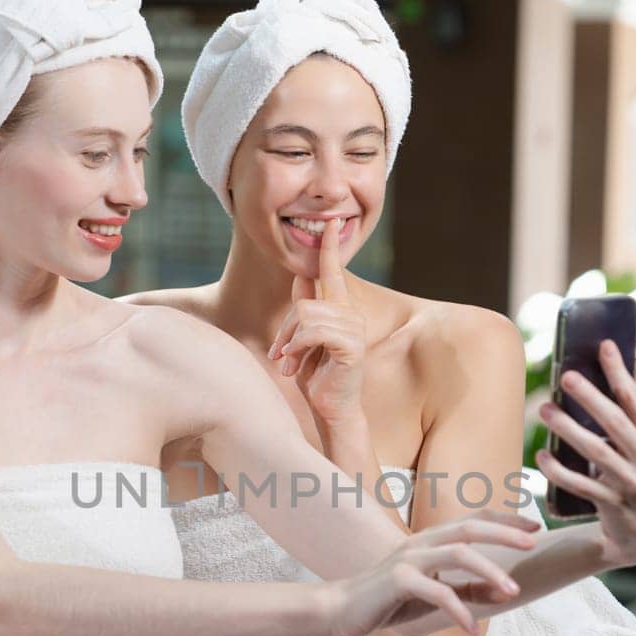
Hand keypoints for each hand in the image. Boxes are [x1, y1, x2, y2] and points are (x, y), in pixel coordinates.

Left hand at [268, 218, 366, 426]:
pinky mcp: (351, 345)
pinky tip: (295, 365)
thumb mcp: (303, 341)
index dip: (330, 248)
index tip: (331, 224)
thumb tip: (300, 278)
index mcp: (340, 311)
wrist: (332, 411)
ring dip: (290, 343)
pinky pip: (313, 332)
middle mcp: (351, 315)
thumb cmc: (317, 378)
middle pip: (304, 302)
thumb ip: (304, 310)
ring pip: (305, 316)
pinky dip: (298, 347)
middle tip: (281, 355)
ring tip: (289, 364)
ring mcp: (354, 328)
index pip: (333, 273)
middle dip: (285, 329)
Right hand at [324, 510, 539, 635]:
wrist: (342, 609)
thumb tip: (506, 591)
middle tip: (533, 544)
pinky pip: (436, 592)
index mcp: (430, 540)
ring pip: (458, 554)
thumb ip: (468, 590)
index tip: (534, 527)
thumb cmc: (389, 600)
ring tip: (513, 591)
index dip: (504, 520)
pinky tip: (471, 629)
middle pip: (469, 527)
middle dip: (504, 533)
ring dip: (489, 571)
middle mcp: (421, 542)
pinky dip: (458, 610)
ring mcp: (408, 559)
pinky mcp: (397, 581)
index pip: (472, 520)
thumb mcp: (435, 594)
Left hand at [536, 341, 635, 568]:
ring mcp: (633, 485)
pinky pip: (582, 486)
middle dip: (590, 398)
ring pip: (596, 454)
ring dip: (568, 431)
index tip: (603, 346)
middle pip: (616, 423)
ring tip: (545, 410)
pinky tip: (541, 456)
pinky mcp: (614, 506)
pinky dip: (559, 471)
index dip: (620, 372)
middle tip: (565, 377)